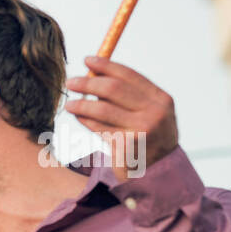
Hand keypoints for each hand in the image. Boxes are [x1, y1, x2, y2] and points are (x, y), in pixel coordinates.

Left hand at [63, 57, 177, 182]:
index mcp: (161, 99)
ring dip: (81, 105)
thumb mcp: (149, 113)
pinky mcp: (126, 146)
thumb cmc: (148, 137)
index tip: (87, 60)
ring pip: (102, 110)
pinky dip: (86, 122)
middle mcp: (154, 112)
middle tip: (70, 82)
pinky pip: (99, 129)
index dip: (106, 66)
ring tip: (69, 103)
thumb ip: (129, 96)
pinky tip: (79, 118)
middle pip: (113, 90)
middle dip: (88, 84)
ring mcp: (141, 130)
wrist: (159, 171)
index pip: (129, 76)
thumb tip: (95, 75)